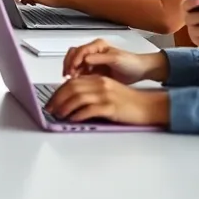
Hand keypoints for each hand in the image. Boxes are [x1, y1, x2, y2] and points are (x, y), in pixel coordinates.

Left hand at [43, 76, 169, 125]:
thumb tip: (72, 101)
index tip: (51, 101)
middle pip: (72, 88)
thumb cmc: (128, 102)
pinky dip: (78, 115)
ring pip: (78, 98)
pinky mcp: (111, 107)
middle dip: (57, 99)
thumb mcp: (108, 92)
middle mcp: (101, 84)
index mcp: (99, 79)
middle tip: (50, 109)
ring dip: (65, 107)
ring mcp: (106, 95)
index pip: (73, 82)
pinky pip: (90, 109)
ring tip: (59, 115)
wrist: (148, 106)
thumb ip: (92, 92)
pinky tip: (73, 119)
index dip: (58, 91)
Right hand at [62, 39, 166, 82]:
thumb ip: (100, 58)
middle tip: (68, 76)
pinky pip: (79, 72)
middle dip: (69, 64)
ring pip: (73, 63)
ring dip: (70, 71)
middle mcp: (92, 51)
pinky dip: (75, 77)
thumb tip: (85, 59)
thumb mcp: (116, 59)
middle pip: (73, 54)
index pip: (80, 50)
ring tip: (71, 81)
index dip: (75, 60)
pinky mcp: (92, 71)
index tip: (73, 70)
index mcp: (98, 45)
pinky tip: (76, 84)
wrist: (139, 71)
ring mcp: (91, 62)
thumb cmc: (131, 63)